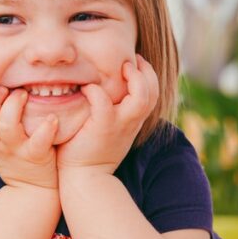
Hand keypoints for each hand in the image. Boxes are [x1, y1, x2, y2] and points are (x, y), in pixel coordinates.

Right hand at [0, 83, 59, 189]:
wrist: (33, 191)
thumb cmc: (15, 156)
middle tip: (4, 88)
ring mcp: (16, 149)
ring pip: (7, 127)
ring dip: (14, 106)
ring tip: (24, 94)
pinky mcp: (36, 156)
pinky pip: (38, 142)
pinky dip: (45, 129)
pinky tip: (52, 118)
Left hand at [57, 55, 158, 174]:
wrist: (84, 179)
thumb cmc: (89, 152)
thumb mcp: (107, 129)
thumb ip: (111, 111)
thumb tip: (102, 89)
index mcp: (133, 120)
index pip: (152, 93)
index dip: (148, 75)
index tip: (135, 62)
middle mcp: (131, 122)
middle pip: (153, 92)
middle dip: (146, 71)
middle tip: (132, 59)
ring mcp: (119, 125)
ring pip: (141, 97)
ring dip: (134, 78)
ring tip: (121, 67)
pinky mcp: (102, 128)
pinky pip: (103, 103)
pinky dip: (96, 91)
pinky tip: (86, 88)